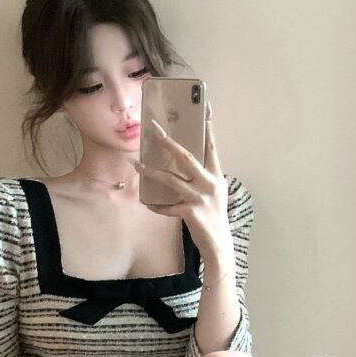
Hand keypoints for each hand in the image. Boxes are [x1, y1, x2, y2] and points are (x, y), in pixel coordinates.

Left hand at [131, 114, 233, 264]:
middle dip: (167, 142)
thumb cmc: (214, 219)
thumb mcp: (214, 195)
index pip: (211, 148)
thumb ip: (202, 180)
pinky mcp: (190, 212)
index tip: (205, 111)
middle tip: (154, 130)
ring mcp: (200, 197)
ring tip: (136, 165)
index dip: (208, 130)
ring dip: (151, 171)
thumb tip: (183, 167)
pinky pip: (167, 206)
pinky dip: (156, 205)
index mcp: (216, 177)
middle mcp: (210, 184)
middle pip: (185, 157)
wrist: (219, 246)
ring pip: (170, 179)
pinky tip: (147, 203)